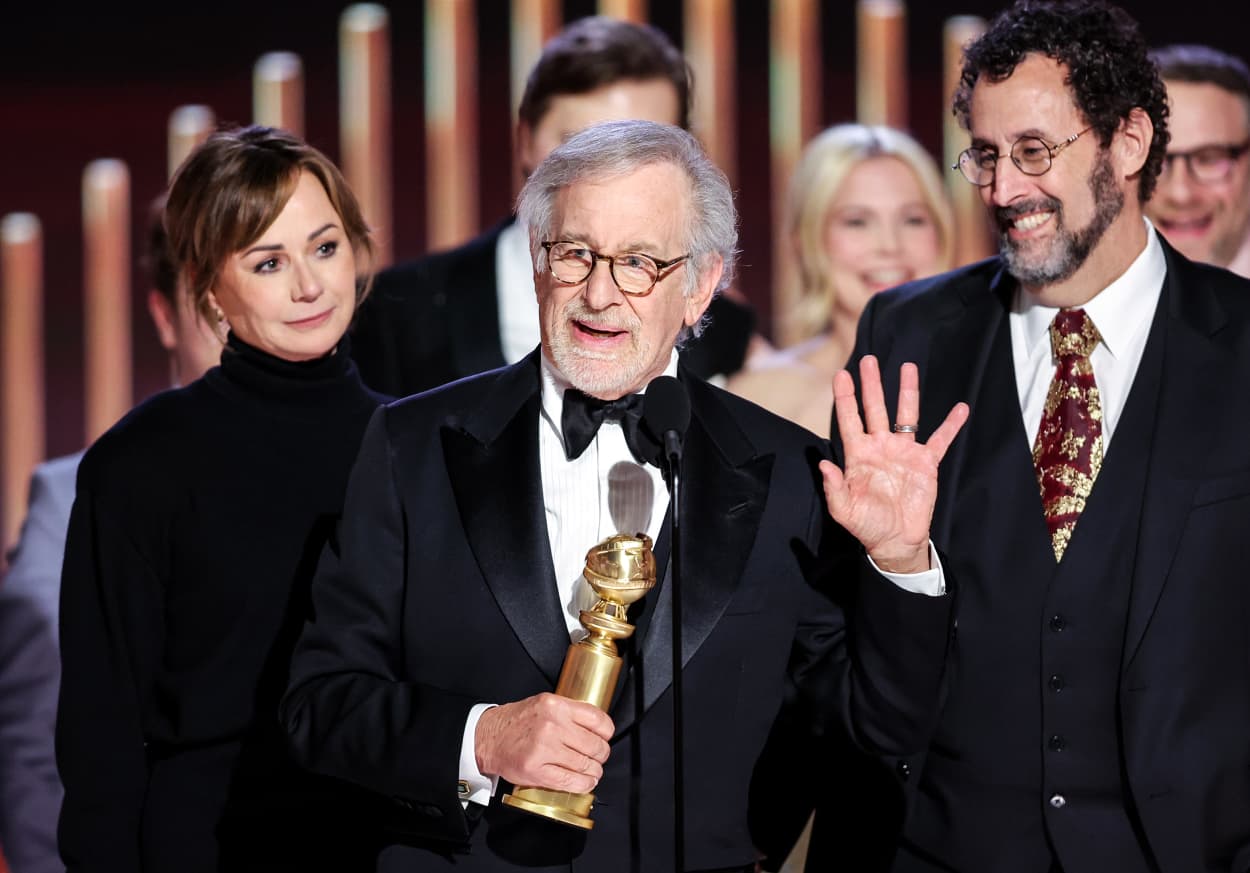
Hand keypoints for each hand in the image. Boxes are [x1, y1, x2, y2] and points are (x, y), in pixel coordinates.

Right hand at [475, 693, 613, 793]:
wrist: (488, 738)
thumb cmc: (517, 722)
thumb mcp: (544, 704)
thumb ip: (569, 712)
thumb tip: (597, 727)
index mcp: (555, 706)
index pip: (598, 720)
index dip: (607, 732)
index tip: (604, 737)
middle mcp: (551, 726)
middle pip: (595, 745)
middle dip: (601, 755)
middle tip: (597, 757)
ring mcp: (544, 749)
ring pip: (585, 765)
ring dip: (594, 772)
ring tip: (592, 771)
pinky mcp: (537, 771)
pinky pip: (571, 781)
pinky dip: (583, 784)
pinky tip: (584, 782)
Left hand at [822, 355, 967, 573]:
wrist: (896, 541)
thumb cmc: (867, 525)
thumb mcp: (844, 510)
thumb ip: (834, 488)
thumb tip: (823, 465)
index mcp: (858, 455)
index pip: (850, 420)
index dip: (845, 398)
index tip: (841, 374)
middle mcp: (880, 447)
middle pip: (875, 409)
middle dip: (872, 385)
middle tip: (868, 360)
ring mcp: (904, 452)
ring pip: (906, 415)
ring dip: (907, 392)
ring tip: (909, 367)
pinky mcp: (926, 463)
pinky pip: (940, 440)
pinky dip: (951, 425)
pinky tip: (961, 408)